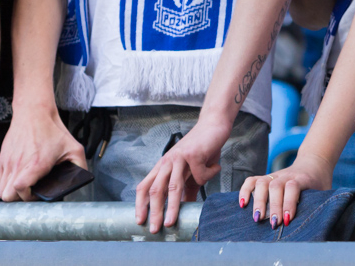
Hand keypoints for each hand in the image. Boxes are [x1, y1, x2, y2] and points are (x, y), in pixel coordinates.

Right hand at [0, 106, 88, 200]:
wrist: (34, 111)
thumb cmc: (52, 129)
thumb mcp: (73, 147)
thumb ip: (80, 166)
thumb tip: (82, 180)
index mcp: (36, 164)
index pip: (20, 190)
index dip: (28, 198)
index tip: (37, 193)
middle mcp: (18, 164)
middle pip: (7, 196)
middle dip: (19, 198)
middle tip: (31, 191)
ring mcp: (8, 161)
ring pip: (0, 190)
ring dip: (12, 192)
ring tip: (25, 186)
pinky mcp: (2, 158)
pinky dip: (6, 183)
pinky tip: (18, 178)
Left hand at [134, 110, 230, 232]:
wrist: (213, 125)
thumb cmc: (202, 150)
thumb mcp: (192, 173)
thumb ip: (187, 190)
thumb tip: (184, 211)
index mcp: (163, 167)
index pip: (145, 186)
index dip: (140, 204)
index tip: (140, 221)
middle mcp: (167, 161)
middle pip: (156, 189)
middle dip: (154, 211)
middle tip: (154, 229)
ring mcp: (178, 157)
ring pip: (173, 186)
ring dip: (171, 207)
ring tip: (171, 222)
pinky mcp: (193, 153)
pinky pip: (200, 175)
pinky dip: (209, 175)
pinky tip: (214, 167)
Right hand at [238, 153, 334, 228]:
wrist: (314, 163)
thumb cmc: (320, 183)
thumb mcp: (325, 192)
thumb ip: (321, 204)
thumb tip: (317, 226)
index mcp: (303, 179)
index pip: (293, 187)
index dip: (289, 203)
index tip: (287, 220)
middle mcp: (286, 175)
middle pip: (275, 187)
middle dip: (273, 207)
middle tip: (273, 224)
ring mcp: (275, 175)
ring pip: (262, 183)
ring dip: (258, 201)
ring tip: (257, 218)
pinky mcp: (267, 177)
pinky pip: (252, 180)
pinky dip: (245, 190)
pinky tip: (243, 204)